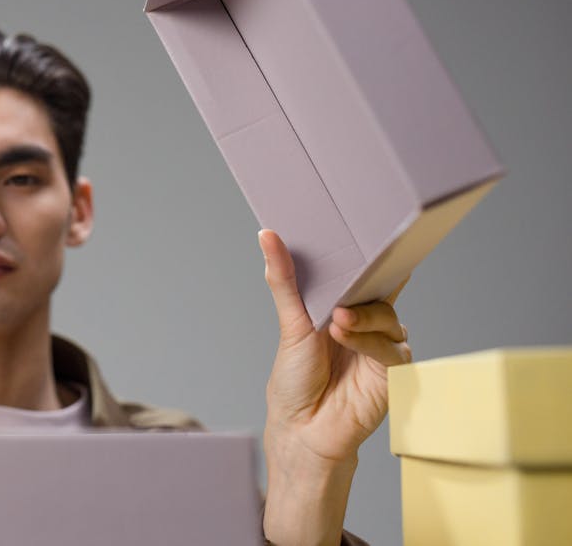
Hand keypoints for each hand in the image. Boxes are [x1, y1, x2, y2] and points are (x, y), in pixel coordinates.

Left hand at [259, 229, 410, 543]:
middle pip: (380, 290)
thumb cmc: (295, 381)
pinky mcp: (393, 371)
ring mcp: (382, 347)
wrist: (303, 429)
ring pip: (388, 315)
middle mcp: (366, 324)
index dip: (368, 254)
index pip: (361, 274)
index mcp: (342, 308)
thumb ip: (285, 280)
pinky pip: (392, 346)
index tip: (371, 231)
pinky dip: (369, 340)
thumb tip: (266, 235)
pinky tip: (347, 340)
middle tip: (353, 273)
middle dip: (369, 280)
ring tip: (337, 321)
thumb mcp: (289, 323)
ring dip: (363, 316)